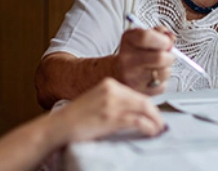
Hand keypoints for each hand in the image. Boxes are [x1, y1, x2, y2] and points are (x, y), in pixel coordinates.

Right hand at [50, 78, 164, 143]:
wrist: (57, 127)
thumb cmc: (74, 118)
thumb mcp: (97, 102)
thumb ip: (114, 102)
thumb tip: (134, 112)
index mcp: (108, 84)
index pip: (136, 93)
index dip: (149, 105)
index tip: (154, 114)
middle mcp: (111, 90)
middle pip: (143, 100)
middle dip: (155, 113)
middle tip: (160, 123)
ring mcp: (111, 104)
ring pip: (144, 109)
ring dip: (155, 120)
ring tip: (158, 128)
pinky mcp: (111, 118)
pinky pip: (138, 121)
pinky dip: (148, 127)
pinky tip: (151, 132)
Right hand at [112, 26, 175, 94]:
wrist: (118, 72)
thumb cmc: (135, 53)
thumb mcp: (142, 36)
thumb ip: (159, 32)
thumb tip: (171, 38)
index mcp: (128, 41)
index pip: (146, 37)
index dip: (162, 39)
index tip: (167, 41)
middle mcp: (127, 60)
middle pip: (159, 57)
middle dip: (169, 56)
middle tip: (166, 55)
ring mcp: (132, 78)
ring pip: (164, 72)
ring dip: (166, 68)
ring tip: (158, 66)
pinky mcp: (140, 92)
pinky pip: (161, 86)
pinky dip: (161, 81)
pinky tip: (153, 76)